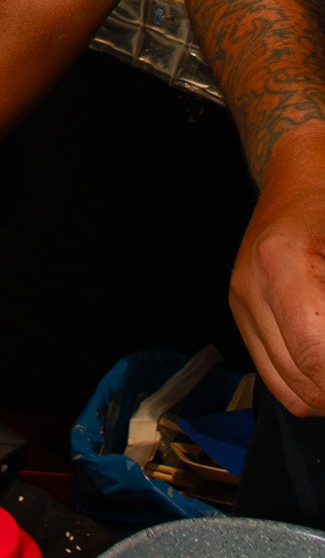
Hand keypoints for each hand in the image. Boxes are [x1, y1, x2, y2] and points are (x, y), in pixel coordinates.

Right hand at [229, 128, 324, 415]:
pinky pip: (274, 372)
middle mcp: (252, 283)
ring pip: (287, 385)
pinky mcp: (240, 305)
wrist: (302, 168)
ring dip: (323, 389)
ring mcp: (241, 297)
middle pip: (301, 379)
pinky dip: (308, 384)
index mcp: (283, 261)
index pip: (314, 356)